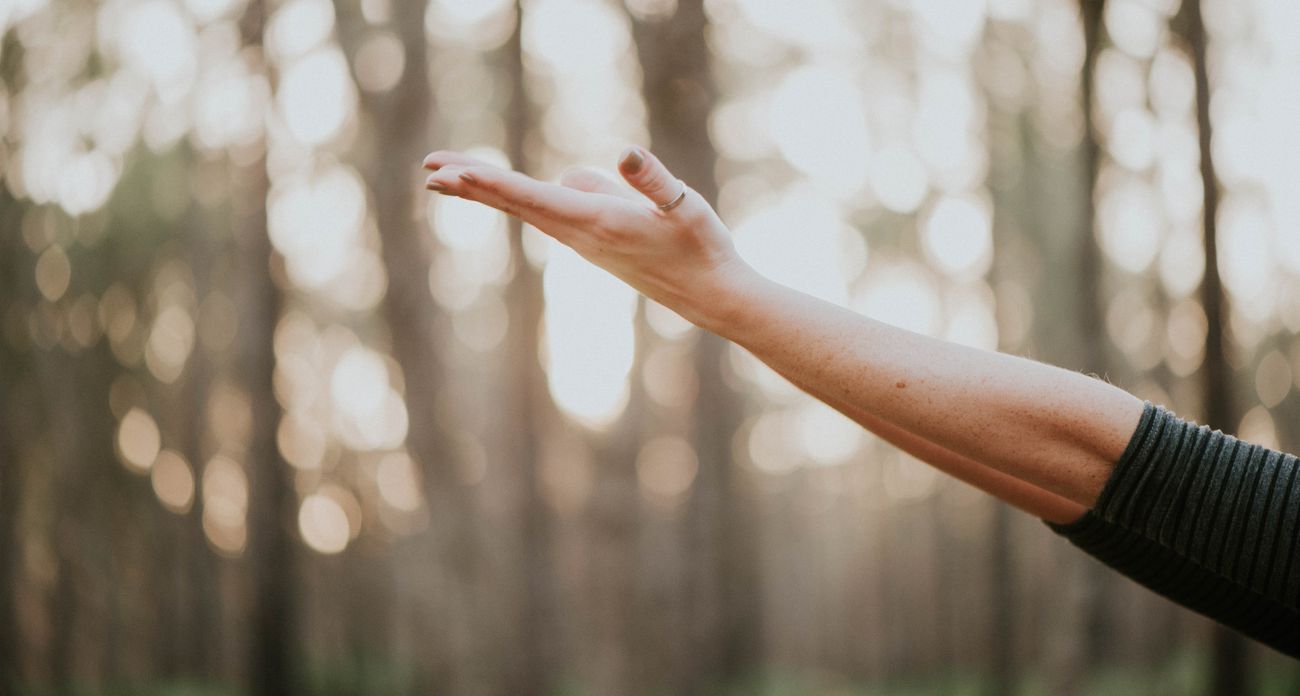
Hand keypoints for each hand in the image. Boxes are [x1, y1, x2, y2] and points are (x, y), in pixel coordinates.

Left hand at [421, 147, 756, 329]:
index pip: (534, 197)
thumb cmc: (703, 248)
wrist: (712, 296)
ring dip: (487, 191)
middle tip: (428, 170)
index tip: (452, 173)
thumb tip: (624, 154)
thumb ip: (654, 181)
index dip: (491, 183)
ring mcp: (585, 241)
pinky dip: (516, 199)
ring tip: (449, 177)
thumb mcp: (685, 206)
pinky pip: (546, 213)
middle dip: (472, 185)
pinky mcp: (594, 242)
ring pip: (527, 209)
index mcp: (598, 221)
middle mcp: (582, 234)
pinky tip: (509, 191)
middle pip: (516, 204)